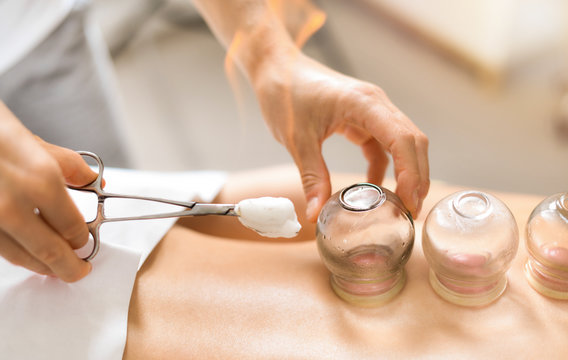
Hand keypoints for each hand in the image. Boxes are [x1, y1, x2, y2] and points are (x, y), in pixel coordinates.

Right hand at [0, 102, 97, 281]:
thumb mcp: (33, 142)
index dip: (83, 239)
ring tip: (55, 268)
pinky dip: (17, 254)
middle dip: (69, 267)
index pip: (72, 227)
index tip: (86, 242)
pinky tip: (27, 254)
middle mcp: (13, 205)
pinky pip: (0, 248)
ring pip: (21, 257)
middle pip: (50, 251)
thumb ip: (69, 166)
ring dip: (42, 266)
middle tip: (79, 271)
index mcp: (40, 181)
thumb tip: (94, 180)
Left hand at [252, 52, 429, 220]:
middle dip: (417, 177)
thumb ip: (311, 177)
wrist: (275, 67)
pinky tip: (375, 188)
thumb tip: (315, 215)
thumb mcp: (296, 139)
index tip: (409, 202)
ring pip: (402, 143)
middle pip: (412, 141)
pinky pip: (382, 144)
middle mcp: (375, 103)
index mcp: (363, 103)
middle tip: (411, 211)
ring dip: (406, 172)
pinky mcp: (362, 117)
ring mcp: (372, 109)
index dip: (411, 173)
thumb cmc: (284, 93)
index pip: (402, 139)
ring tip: (402, 205)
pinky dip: (384, 167)